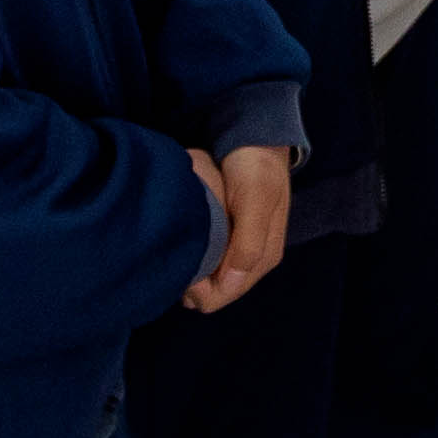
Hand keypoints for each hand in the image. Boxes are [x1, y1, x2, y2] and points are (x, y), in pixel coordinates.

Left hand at [186, 144, 290, 311]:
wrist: (256, 141)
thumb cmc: (256, 168)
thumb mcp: (255, 199)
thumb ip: (249, 241)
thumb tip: (231, 282)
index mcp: (264, 257)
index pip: (222, 296)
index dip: (197, 290)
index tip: (180, 266)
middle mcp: (253, 261)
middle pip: (213, 293)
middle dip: (191, 283)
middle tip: (173, 256)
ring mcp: (240, 252)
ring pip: (207, 281)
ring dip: (190, 271)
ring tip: (176, 248)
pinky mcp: (229, 241)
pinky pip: (206, 264)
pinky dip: (193, 258)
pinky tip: (183, 242)